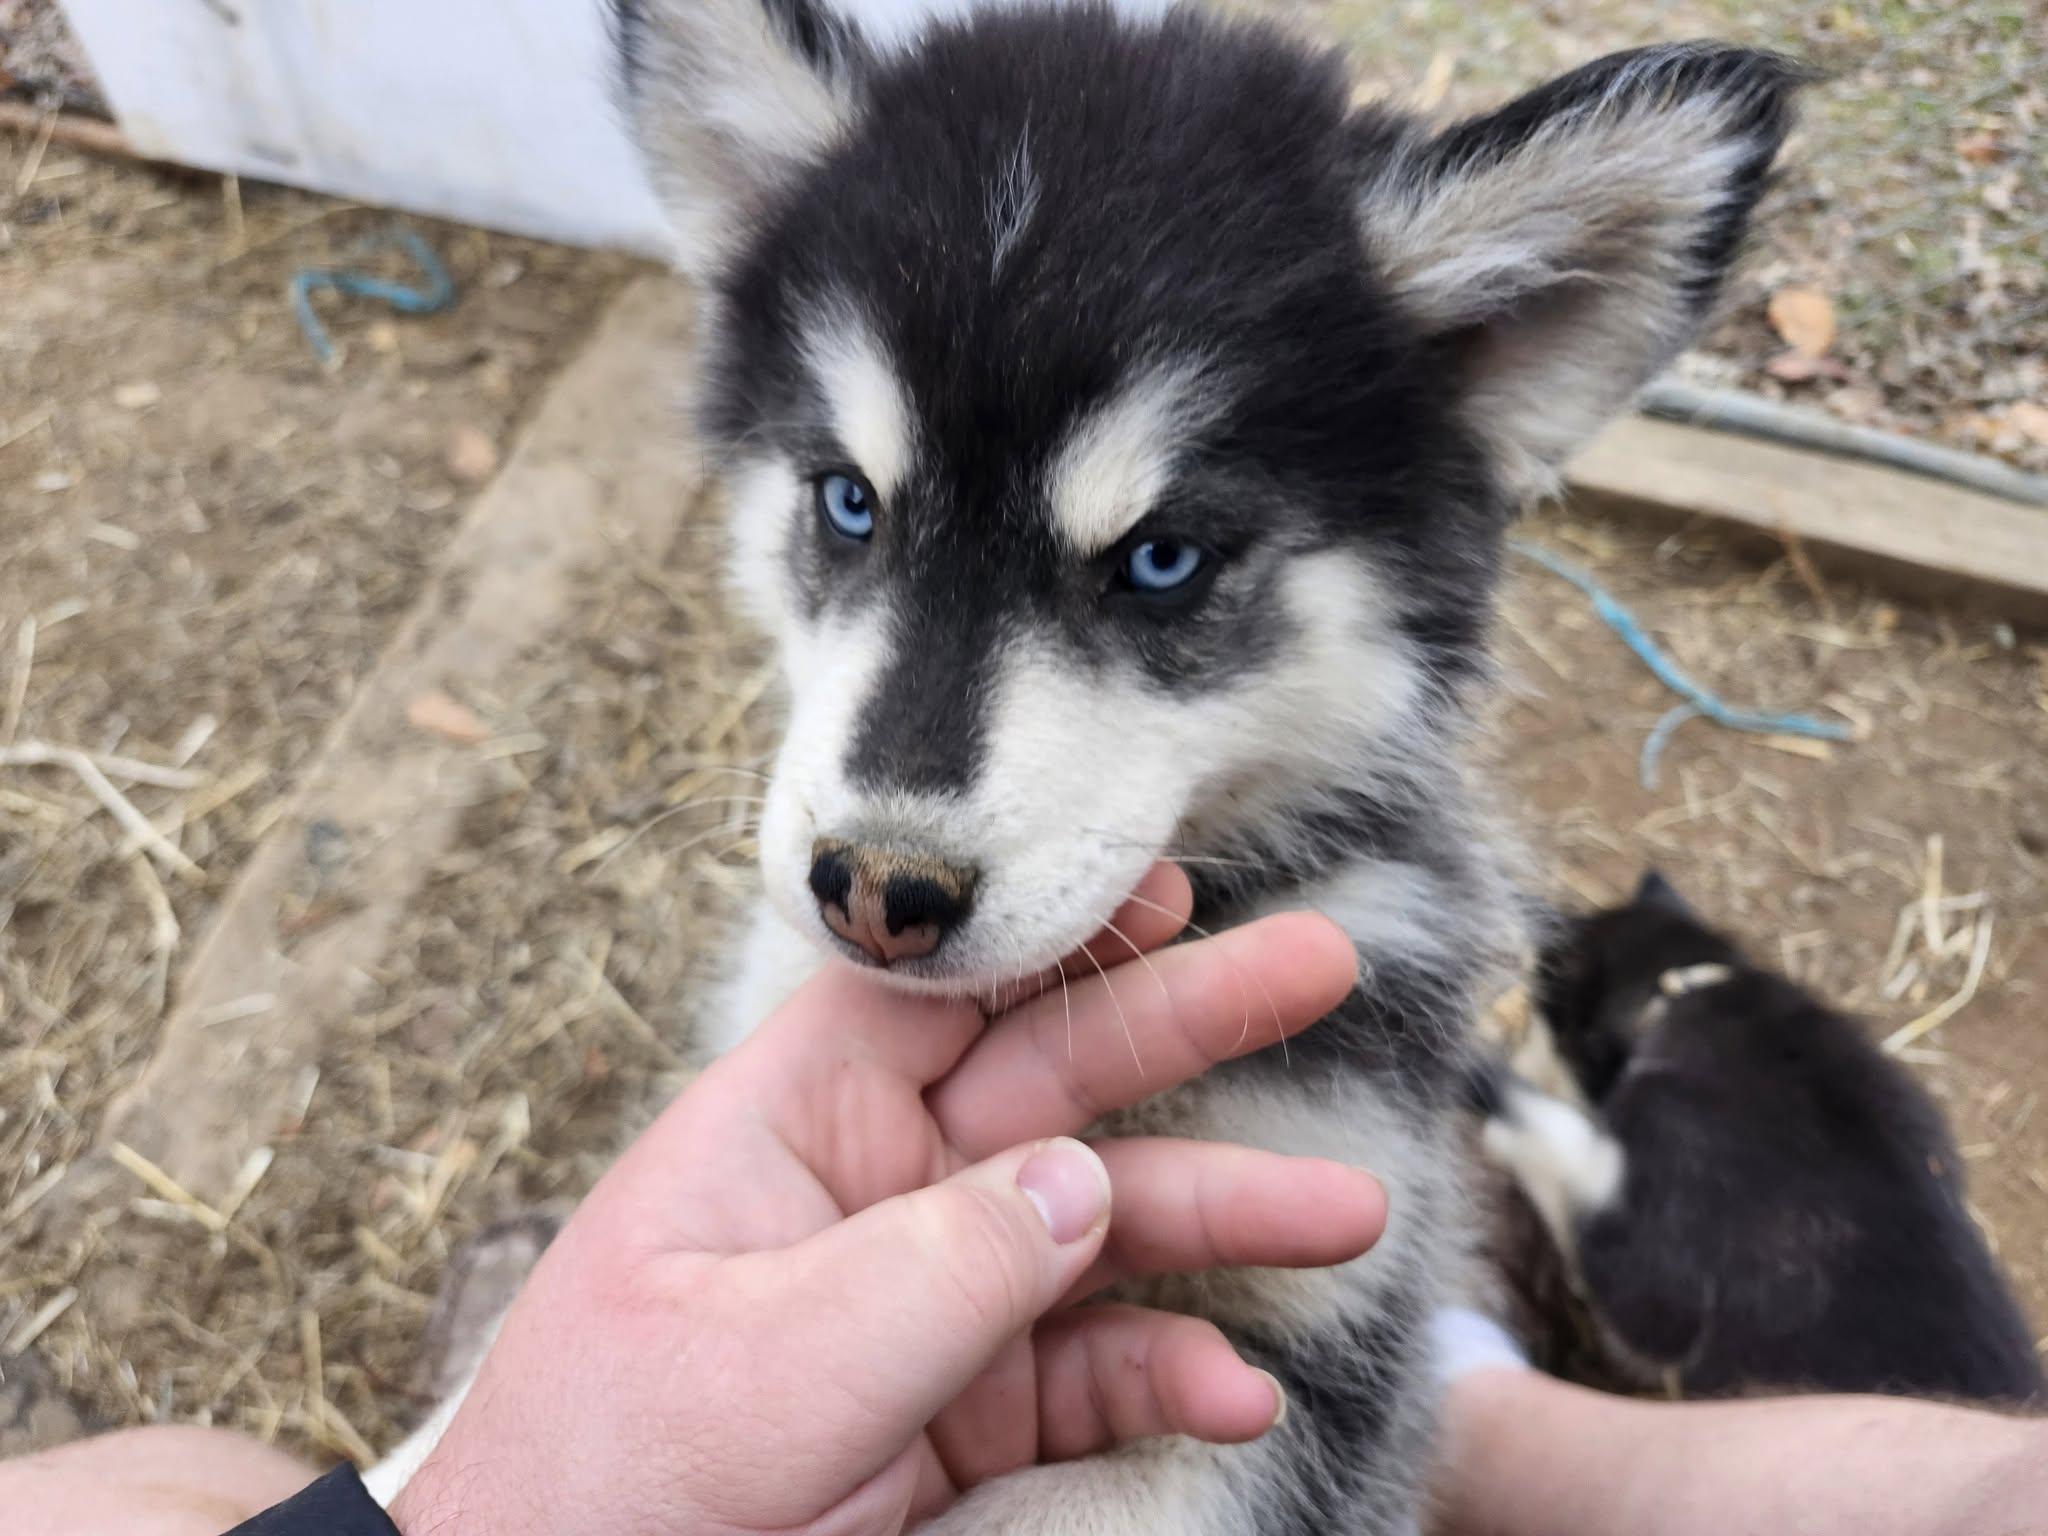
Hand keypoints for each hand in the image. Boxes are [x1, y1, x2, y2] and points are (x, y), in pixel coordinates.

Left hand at [388, 866, 1377, 1535]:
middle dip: (1185, 1024)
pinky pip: (1092, 1372)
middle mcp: (874, 1191)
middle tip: (1322, 966)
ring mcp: (928, 1302)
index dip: (1049, 928)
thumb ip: (932, 1270)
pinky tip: (1236, 1393)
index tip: (1164, 884)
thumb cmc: (602, 1481)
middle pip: (1052, 1080)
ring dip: (1224, 1216)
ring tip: (1350, 1213)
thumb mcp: (762, 1369)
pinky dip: (1170, 1376)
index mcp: (791, 1128)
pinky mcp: (966, 1413)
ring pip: (1100, 1228)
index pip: (934, 988)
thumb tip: (1079, 1183)